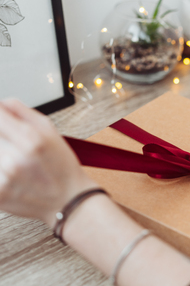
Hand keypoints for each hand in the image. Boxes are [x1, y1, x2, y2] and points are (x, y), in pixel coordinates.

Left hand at [0, 100, 95, 226]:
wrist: (69, 200)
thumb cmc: (62, 165)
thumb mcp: (51, 131)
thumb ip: (22, 112)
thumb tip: (0, 103)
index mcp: (31, 138)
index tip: (0, 122)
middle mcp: (17, 157)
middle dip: (2, 140)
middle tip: (11, 146)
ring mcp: (5, 178)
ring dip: (1, 157)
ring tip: (15, 163)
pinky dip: (0, 174)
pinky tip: (12, 177)